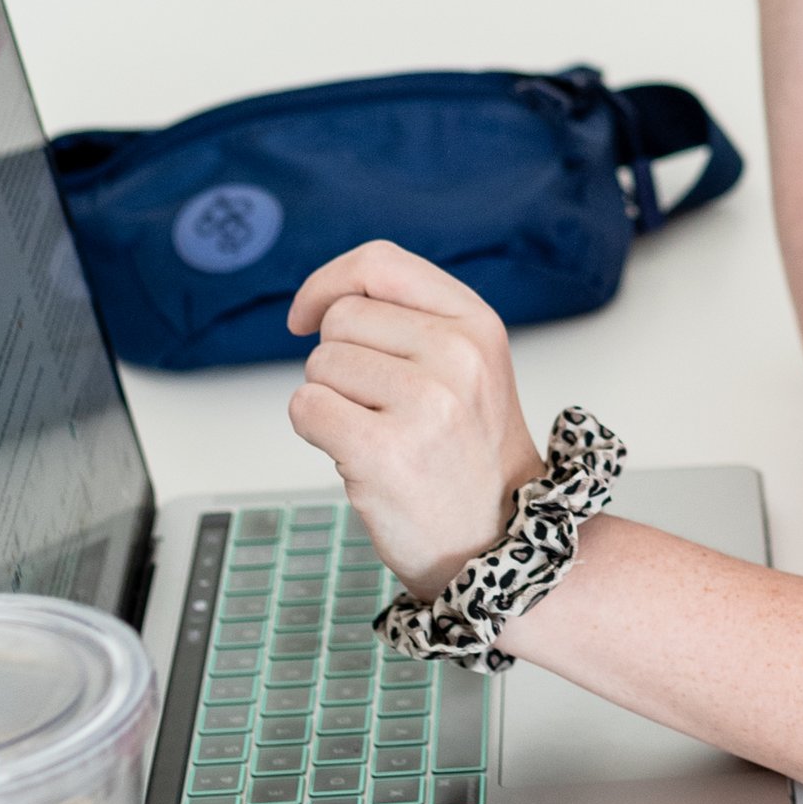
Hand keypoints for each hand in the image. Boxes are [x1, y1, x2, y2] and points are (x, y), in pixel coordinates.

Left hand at [286, 244, 546, 598]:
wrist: (497, 540)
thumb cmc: (468, 455)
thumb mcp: (469, 366)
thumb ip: (413, 319)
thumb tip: (326, 298)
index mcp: (478, 325)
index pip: (379, 264)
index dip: (328, 283)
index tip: (307, 315)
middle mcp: (458, 356)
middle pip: (341, 318)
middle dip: (339, 361)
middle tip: (382, 406)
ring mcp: (425, 403)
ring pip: (319, 365)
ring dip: (331, 400)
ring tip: (379, 433)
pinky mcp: (384, 451)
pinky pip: (306, 408)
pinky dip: (317, 432)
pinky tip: (358, 455)